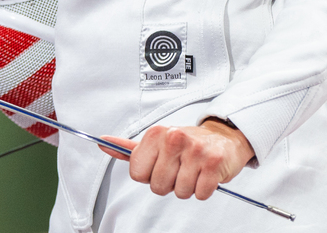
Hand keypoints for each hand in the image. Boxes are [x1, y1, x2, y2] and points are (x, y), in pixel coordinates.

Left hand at [99, 118, 254, 199]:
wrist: (223, 137)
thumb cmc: (186, 142)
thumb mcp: (156, 141)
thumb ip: (129, 147)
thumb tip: (103, 143)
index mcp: (157, 133)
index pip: (137, 173)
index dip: (149, 175)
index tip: (160, 164)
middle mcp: (174, 138)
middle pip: (157, 186)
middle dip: (169, 182)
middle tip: (180, 167)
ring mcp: (195, 150)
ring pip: (179, 192)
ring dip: (187, 186)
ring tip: (193, 169)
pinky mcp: (214, 163)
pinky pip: (200, 194)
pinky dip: (203, 189)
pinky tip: (205, 173)